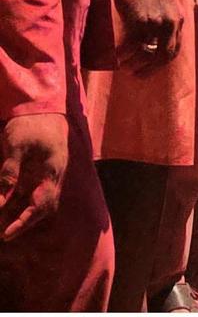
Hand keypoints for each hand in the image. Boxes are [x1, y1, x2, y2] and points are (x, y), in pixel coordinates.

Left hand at [0, 115, 67, 239]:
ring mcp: (48, 171)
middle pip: (43, 206)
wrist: (41, 103)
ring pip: (36, 199)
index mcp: (52, 169)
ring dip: (20, 212)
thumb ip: (9, 173)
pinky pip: (31, 190)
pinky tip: (6, 204)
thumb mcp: (16, 146)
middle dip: (24, 221)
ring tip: (1, 224)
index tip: (7, 234)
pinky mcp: (40, 169)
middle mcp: (53, 174)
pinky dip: (19, 201)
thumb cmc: (30, 123)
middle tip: (3, 233)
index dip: (25, 221)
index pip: (42, 203)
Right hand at [112, 0, 184, 71]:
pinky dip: (124, 56)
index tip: (151, 68)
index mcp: (180, 16)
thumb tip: (155, 35)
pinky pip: (131, 48)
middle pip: (164, 57)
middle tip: (137, 74)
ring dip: (135, 65)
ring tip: (125, 67)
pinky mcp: (138, 23)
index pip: (175, 49)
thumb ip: (165, 15)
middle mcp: (171, 23)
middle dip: (150, 69)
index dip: (162, 62)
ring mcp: (155, 24)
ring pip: (147, 56)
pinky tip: (118, 57)